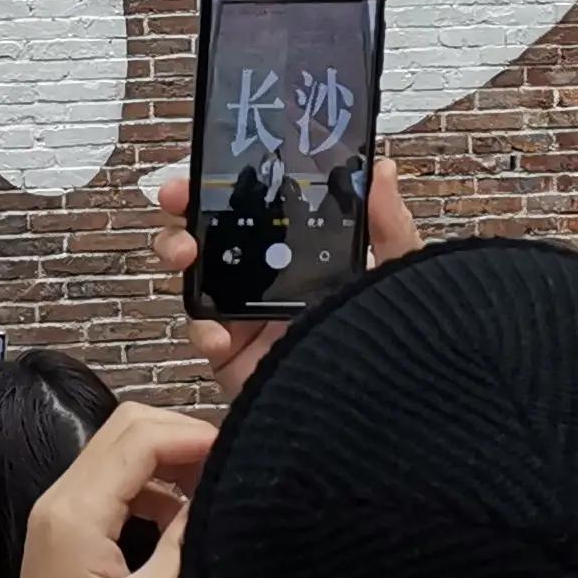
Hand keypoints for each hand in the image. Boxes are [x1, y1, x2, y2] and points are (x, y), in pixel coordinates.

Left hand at [2, 402, 215, 577]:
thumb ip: (188, 541)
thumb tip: (222, 492)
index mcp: (76, 513)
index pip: (138, 437)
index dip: (194, 436)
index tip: (241, 457)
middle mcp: (61, 500)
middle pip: (126, 431)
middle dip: (183, 438)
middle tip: (232, 469)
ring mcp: (61, 515)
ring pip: (121, 454)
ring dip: (170, 461)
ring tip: (217, 491)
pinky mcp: (69, 534)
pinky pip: (115, 485)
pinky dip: (154, 487)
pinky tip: (185, 517)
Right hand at [151, 161, 421, 402]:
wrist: (374, 409)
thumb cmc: (391, 341)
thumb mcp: (399, 276)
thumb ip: (389, 225)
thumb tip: (383, 170)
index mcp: (307, 257)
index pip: (261, 211)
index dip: (229, 186)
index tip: (210, 167)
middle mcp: (272, 284)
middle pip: (216, 236)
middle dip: (188, 211)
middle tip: (178, 197)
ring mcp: (248, 319)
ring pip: (197, 277)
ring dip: (180, 254)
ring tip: (185, 252)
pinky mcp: (234, 357)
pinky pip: (201, 334)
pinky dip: (200, 328)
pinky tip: (217, 331)